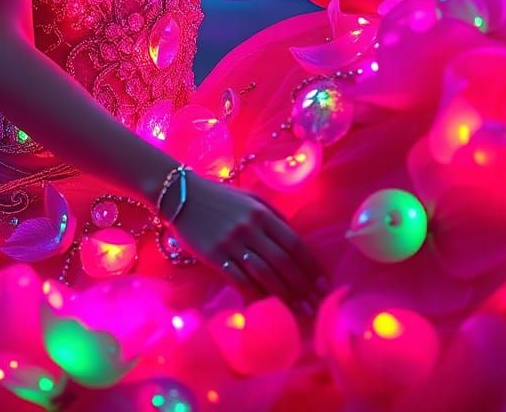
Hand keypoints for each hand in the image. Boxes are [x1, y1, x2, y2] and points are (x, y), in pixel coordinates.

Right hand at [164, 172, 326, 309]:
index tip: (323, 283)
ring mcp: (231, 243)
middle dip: (303, 285)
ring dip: (285, 295)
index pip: (294, 243)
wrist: (181, 196)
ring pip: (265, 274)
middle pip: (283, 261)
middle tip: (316, 303)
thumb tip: (295, 240)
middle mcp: (250, 227)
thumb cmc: (219, 198)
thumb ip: (273, 215)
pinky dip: (256, 295)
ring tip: (299, 309)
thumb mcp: (250, 198)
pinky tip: (268, 305)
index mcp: (262, 212)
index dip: (311, 265)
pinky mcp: (214, 256)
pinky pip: (240, 280)